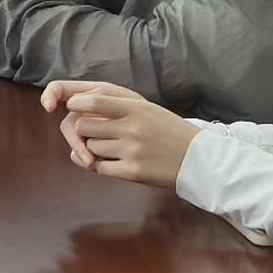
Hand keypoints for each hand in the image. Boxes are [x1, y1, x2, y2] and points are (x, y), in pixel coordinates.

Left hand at [47, 81, 195, 188]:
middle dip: (84, 129)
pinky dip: (98, 164)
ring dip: (94, 148)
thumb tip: (75, 105)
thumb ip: (114, 104)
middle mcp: (132, 128)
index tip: (75, 107)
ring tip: (114, 147)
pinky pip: (98, 166)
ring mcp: (131, 150)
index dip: (77, 104)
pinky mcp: (132, 171)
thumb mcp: (146, 108)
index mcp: (136, 108)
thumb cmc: (168, 130)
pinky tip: (112, 161)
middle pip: (84, 126)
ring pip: (90, 147)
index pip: (93, 101)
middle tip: (97, 131)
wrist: (197, 159)